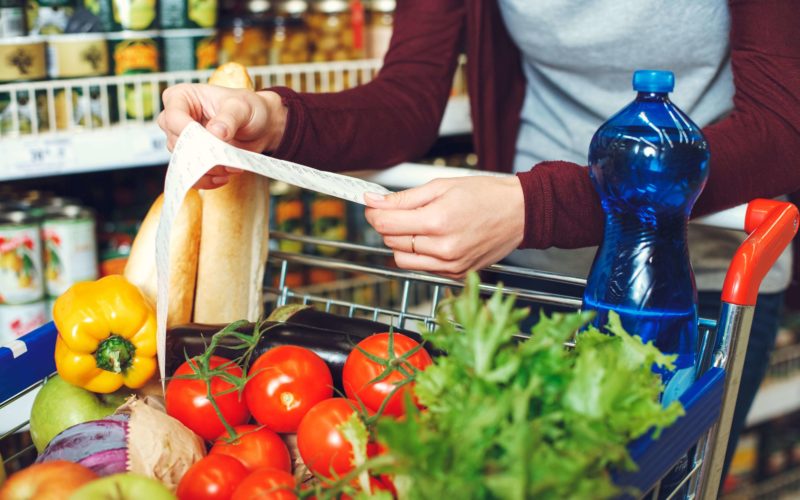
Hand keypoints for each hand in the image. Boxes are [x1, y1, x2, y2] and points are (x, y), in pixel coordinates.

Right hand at [157, 84, 286, 188]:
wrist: (260, 127)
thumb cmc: (249, 109)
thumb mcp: (242, 107)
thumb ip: (228, 118)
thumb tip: (216, 132)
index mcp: (181, 97)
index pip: (173, 117)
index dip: (188, 132)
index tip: (212, 140)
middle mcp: (176, 119)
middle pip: (176, 143)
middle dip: (201, 154)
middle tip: (225, 157)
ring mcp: (183, 140)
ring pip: (183, 162)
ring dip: (207, 169)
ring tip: (231, 166)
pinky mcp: (192, 158)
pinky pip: (190, 175)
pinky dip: (207, 180)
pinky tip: (224, 177)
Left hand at [364, 176, 524, 278]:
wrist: (519, 213)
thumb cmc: (486, 196)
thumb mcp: (441, 186)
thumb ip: (403, 198)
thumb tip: (374, 201)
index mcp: (437, 221)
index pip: (385, 224)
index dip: (374, 212)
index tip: (373, 204)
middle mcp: (442, 248)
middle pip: (391, 240)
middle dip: (389, 224)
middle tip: (401, 210)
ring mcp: (449, 265)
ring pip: (401, 258)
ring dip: (401, 242)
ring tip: (420, 226)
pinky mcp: (455, 274)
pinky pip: (421, 267)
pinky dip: (419, 254)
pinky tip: (434, 239)